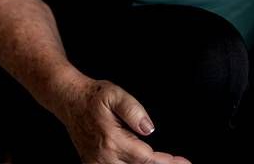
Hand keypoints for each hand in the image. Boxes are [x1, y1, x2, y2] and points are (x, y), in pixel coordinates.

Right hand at [54, 75, 190, 163]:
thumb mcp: (116, 95)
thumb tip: (149, 129)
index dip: (167, 162)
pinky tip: (147, 162)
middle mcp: (104, 157)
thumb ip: (134, 111)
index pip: (146, 158)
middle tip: (180, 163)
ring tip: (167, 162)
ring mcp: (97, 163)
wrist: (70, 100)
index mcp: (112, 141)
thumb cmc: (94, 96)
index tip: (184, 162)